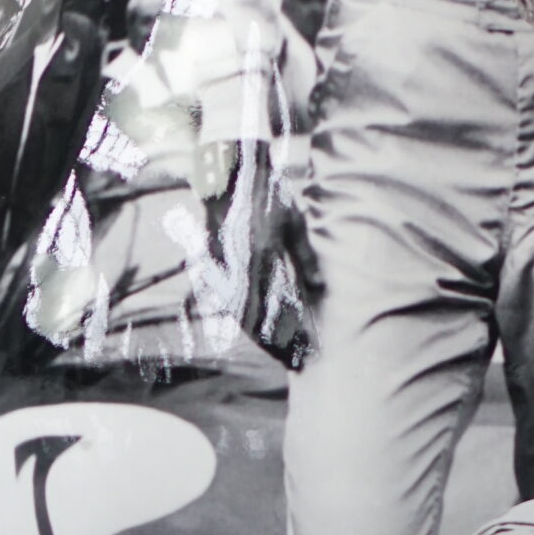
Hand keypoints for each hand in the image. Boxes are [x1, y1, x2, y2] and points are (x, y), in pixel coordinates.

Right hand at [202, 140, 321, 368]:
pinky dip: (243, 318)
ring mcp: (221, 267)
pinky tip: (256, 328)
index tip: (306, 350)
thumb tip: (319, 288)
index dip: (291, 334)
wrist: (231, 172)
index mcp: (261, 256)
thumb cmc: (268, 194)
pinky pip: (229, 300)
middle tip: (294, 361)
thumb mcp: (294, 222)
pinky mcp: (213, 263)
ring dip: (259, 336)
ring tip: (278, 351)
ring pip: (239, 313)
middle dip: (275, 344)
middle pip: (256, 319)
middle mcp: (237, 266)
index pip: (276, 308)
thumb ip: (305, 257)